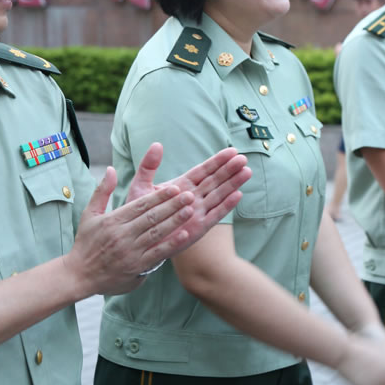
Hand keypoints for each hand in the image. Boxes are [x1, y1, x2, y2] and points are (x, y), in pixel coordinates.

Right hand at [64, 167, 196, 296]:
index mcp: (112, 221)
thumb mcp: (89, 215)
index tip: (175, 188)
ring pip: (156, 233)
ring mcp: (130, 251)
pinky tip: (184, 235)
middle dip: (172, 205)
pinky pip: (156, 254)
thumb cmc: (86, 243)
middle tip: (190, 195)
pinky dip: (171, 244)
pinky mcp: (136, 267)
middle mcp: (122, 235)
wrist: (79, 276)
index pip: (140, 205)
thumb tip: (111, 169)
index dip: (159, 196)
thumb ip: (102, 191)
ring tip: (191, 210)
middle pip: (151, 217)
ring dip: (175, 221)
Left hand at [125, 144, 250, 258]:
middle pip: (215, 181)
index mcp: (183, 186)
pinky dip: (226, 206)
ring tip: (247, 171)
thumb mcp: (141, 187)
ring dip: (233, 184)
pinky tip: (238, 195)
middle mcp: (194, 198)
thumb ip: (149, 167)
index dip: (218, 161)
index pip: (204, 170)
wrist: (136, 241)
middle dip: (229, 170)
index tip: (232, 150)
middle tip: (243, 158)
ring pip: (219, 195)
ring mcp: (198, 212)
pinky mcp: (199, 228)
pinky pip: (215, 214)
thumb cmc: (139, 214)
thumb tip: (157, 144)